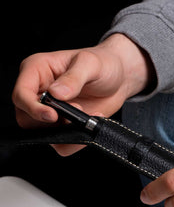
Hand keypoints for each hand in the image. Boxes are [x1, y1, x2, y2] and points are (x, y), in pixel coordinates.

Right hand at [12, 33, 153, 155]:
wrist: (120, 78)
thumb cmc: (103, 63)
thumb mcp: (90, 64)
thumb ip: (74, 78)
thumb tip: (55, 94)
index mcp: (37, 70)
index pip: (21, 94)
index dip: (32, 108)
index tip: (53, 115)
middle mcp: (40, 91)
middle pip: (26, 118)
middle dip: (50, 121)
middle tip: (77, 109)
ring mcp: (51, 110)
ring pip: (42, 133)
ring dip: (65, 129)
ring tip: (86, 112)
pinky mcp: (64, 124)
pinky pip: (62, 142)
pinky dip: (76, 139)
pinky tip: (91, 120)